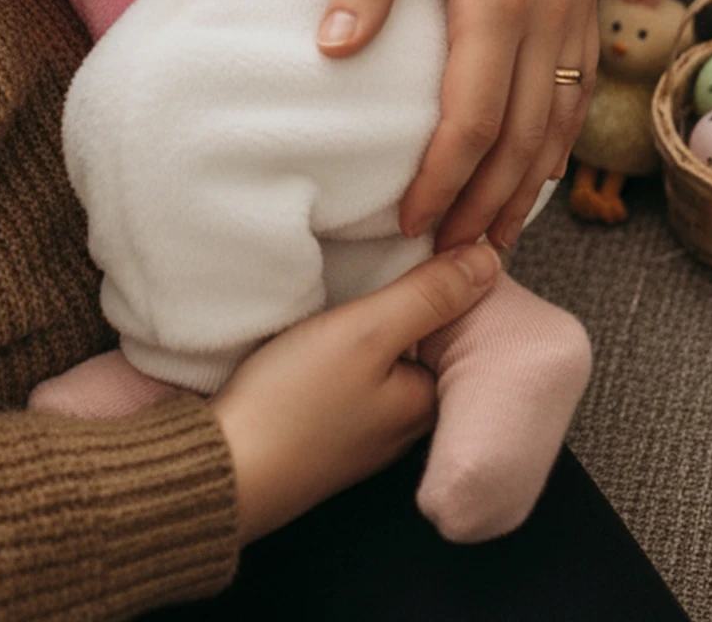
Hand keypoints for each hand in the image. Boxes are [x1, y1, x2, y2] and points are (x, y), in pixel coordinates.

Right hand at [211, 243, 499, 542]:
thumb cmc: (293, 403)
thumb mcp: (367, 332)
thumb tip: (490, 258)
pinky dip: (348, 347)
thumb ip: (427, 296)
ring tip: (358, 281)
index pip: (463, 332)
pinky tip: (327, 326)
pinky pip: (354, 375)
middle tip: (391, 254)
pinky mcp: (325, 428)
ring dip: (378, 325)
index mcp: (427, 404)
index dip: (452, 283)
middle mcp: (403, 424)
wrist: (221, 466)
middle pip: (425, 347)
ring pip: (388, 360)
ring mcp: (363, 429)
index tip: (434, 245)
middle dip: (415, 303)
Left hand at [317, 0, 599, 251]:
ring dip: (528, 187)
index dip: (443, 181)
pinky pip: (577, 87)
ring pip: (561, 122)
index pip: (471, 118)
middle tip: (453, 262)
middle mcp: (550, 10)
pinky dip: (557, 140)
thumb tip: (331, 54)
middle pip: (525, 140)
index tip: (409, 225)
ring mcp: (577, 3)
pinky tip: (534, 165)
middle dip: (489, 207)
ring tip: (493, 237)